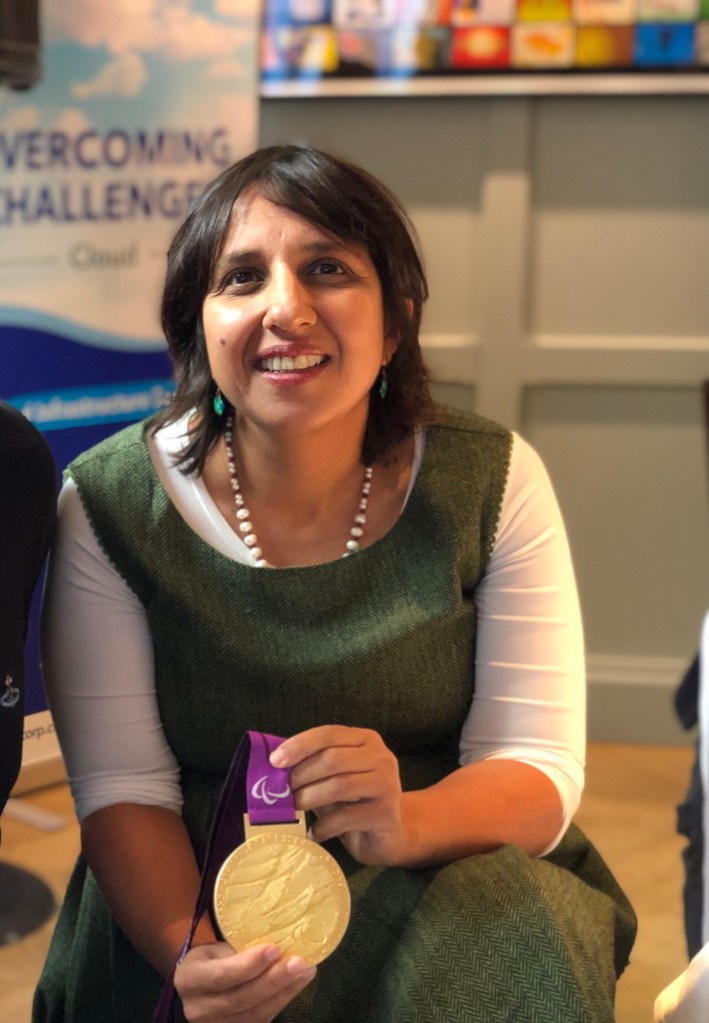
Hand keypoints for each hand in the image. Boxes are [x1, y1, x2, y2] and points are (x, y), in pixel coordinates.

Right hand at [174, 942, 315, 1022]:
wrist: (201, 985)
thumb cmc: (213, 957)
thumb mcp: (217, 948)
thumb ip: (239, 948)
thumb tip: (280, 932)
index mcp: (190, 978)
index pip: (221, 975)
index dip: (248, 965)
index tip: (274, 949)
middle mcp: (198, 1008)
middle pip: (240, 998)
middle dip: (273, 980)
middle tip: (299, 962)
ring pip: (254, 1014)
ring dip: (284, 991)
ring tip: (305, 971)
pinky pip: (262, 1019)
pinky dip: (283, 1000)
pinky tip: (298, 983)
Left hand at [270, 725, 406, 865]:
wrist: (387, 835)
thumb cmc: (353, 801)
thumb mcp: (333, 777)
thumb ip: (313, 766)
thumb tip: (277, 765)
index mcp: (366, 740)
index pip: (329, 733)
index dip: (300, 745)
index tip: (275, 761)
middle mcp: (381, 757)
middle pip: (333, 759)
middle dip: (302, 774)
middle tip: (282, 791)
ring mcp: (387, 784)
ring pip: (339, 785)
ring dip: (309, 798)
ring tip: (294, 809)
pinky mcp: (386, 814)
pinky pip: (346, 817)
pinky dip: (323, 826)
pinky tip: (314, 833)